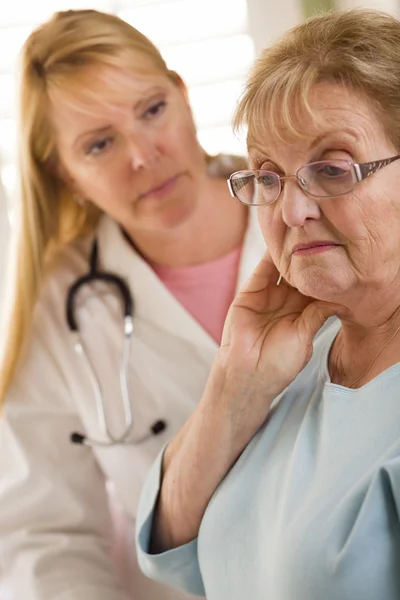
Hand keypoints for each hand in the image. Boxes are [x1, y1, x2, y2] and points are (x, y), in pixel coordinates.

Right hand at [213, 252, 340, 437]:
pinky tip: (280, 241)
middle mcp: (288, 301)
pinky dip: (270, 255)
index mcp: (305, 312)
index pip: (319, 286)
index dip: (328, 272)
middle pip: (302, 273)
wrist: (247, 374)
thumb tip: (342, 297)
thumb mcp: (304, 337)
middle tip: (324, 236)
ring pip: (283, 268)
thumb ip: (318, 314)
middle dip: (311, 257)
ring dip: (291, 252)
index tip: (342, 255)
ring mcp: (269, 295)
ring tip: (304, 232)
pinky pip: (263, 270)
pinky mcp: (251, 292)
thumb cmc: (278, 364)